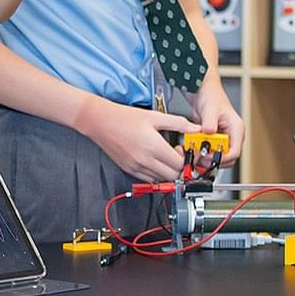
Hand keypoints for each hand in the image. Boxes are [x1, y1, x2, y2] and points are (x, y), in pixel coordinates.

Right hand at [79, 98, 196, 181]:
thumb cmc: (124, 117)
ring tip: (166, 157)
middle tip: (178, 156)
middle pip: (173, 176)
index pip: (179, 164)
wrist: (100, 121)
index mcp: (153, 146)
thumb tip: (195, 128)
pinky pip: (149, 179)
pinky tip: (155, 161)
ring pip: (161, 179)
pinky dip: (156, 173)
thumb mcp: (155, 116)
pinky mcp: (129, 169)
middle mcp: (144, 160)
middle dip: (180, 168)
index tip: (186, 152)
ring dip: (168, 171)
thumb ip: (178, 123)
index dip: (187, 160)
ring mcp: (136, 167)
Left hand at [191, 84, 244, 162]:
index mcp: (236, 129)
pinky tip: (191, 147)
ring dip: (205, 157)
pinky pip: (208, 152)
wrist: (203, 92)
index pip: (234, 152)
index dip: (221, 158)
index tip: (207, 156)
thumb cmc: (211, 96)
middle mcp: (231, 136)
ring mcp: (223, 139)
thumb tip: (209, 132)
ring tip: (193, 150)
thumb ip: (210, 122)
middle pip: (227, 159)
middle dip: (212, 160)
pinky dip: (200, 152)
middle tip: (198, 155)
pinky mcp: (213, 140)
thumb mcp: (210, 108)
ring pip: (217, 157)